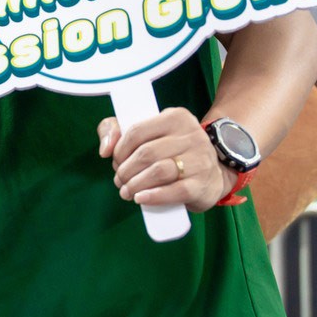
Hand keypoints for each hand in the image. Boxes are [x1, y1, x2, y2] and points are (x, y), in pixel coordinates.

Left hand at [98, 108, 234, 211]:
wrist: (212, 174)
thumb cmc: (172, 152)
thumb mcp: (149, 133)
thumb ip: (117, 130)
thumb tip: (104, 149)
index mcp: (175, 117)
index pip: (136, 132)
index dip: (119, 151)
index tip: (115, 162)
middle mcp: (191, 135)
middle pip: (146, 154)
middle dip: (125, 170)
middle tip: (120, 181)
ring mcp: (200, 159)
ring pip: (159, 171)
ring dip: (135, 185)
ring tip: (127, 192)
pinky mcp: (203, 184)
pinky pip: (176, 190)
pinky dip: (154, 196)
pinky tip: (141, 198)